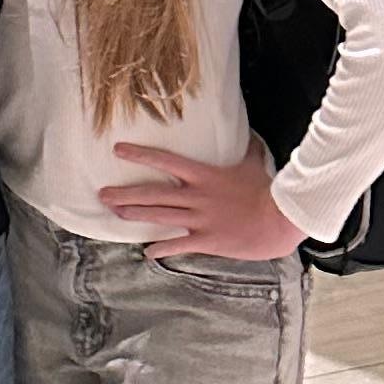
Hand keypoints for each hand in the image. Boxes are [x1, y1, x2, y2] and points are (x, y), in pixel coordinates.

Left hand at [99, 141, 303, 261]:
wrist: (281, 219)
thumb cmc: (269, 190)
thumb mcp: (254, 162)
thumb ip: (246, 146)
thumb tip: (248, 131)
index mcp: (204, 175)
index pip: (165, 161)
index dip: (140, 155)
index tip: (118, 151)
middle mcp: (196, 196)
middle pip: (153, 193)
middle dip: (125, 193)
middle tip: (102, 193)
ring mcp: (200, 220)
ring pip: (159, 216)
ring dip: (135, 215)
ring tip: (115, 213)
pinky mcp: (208, 240)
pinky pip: (179, 245)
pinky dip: (162, 249)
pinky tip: (147, 253)